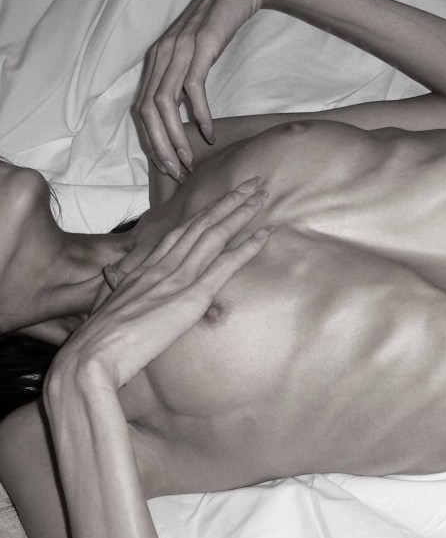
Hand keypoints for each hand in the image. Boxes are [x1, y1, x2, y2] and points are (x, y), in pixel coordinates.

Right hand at [56, 178, 269, 389]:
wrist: (91, 353)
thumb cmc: (100, 338)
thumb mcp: (113, 304)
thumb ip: (124, 288)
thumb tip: (118, 279)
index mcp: (146, 267)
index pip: (181, 231)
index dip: (205, 212)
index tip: (223, 198)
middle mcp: (163, 265)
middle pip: (201, 224)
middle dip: (229, 201)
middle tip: (253, 183)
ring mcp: (178, 278)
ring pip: (215, 235)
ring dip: (241, 213)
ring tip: (261, 195)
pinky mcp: (191, 296)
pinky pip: (224, 266)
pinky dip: (246, 248)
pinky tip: (264, 235)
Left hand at [134, 0, 279, 179]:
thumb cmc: (219, 26)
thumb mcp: (195, 55)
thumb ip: (183, 80)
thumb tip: (184, 117)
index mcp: (157, 61)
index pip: (142, 109)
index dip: (151, 141)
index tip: (168, 165)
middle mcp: (161, 56)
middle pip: (148, 111)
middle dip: (160, 147)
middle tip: (177, 172)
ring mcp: (179, 50)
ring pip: (165, 104)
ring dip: (176, 137)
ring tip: (190, 160)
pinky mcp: (201, 47)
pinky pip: (193, 87)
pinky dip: (199, 114)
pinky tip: (209, 133)